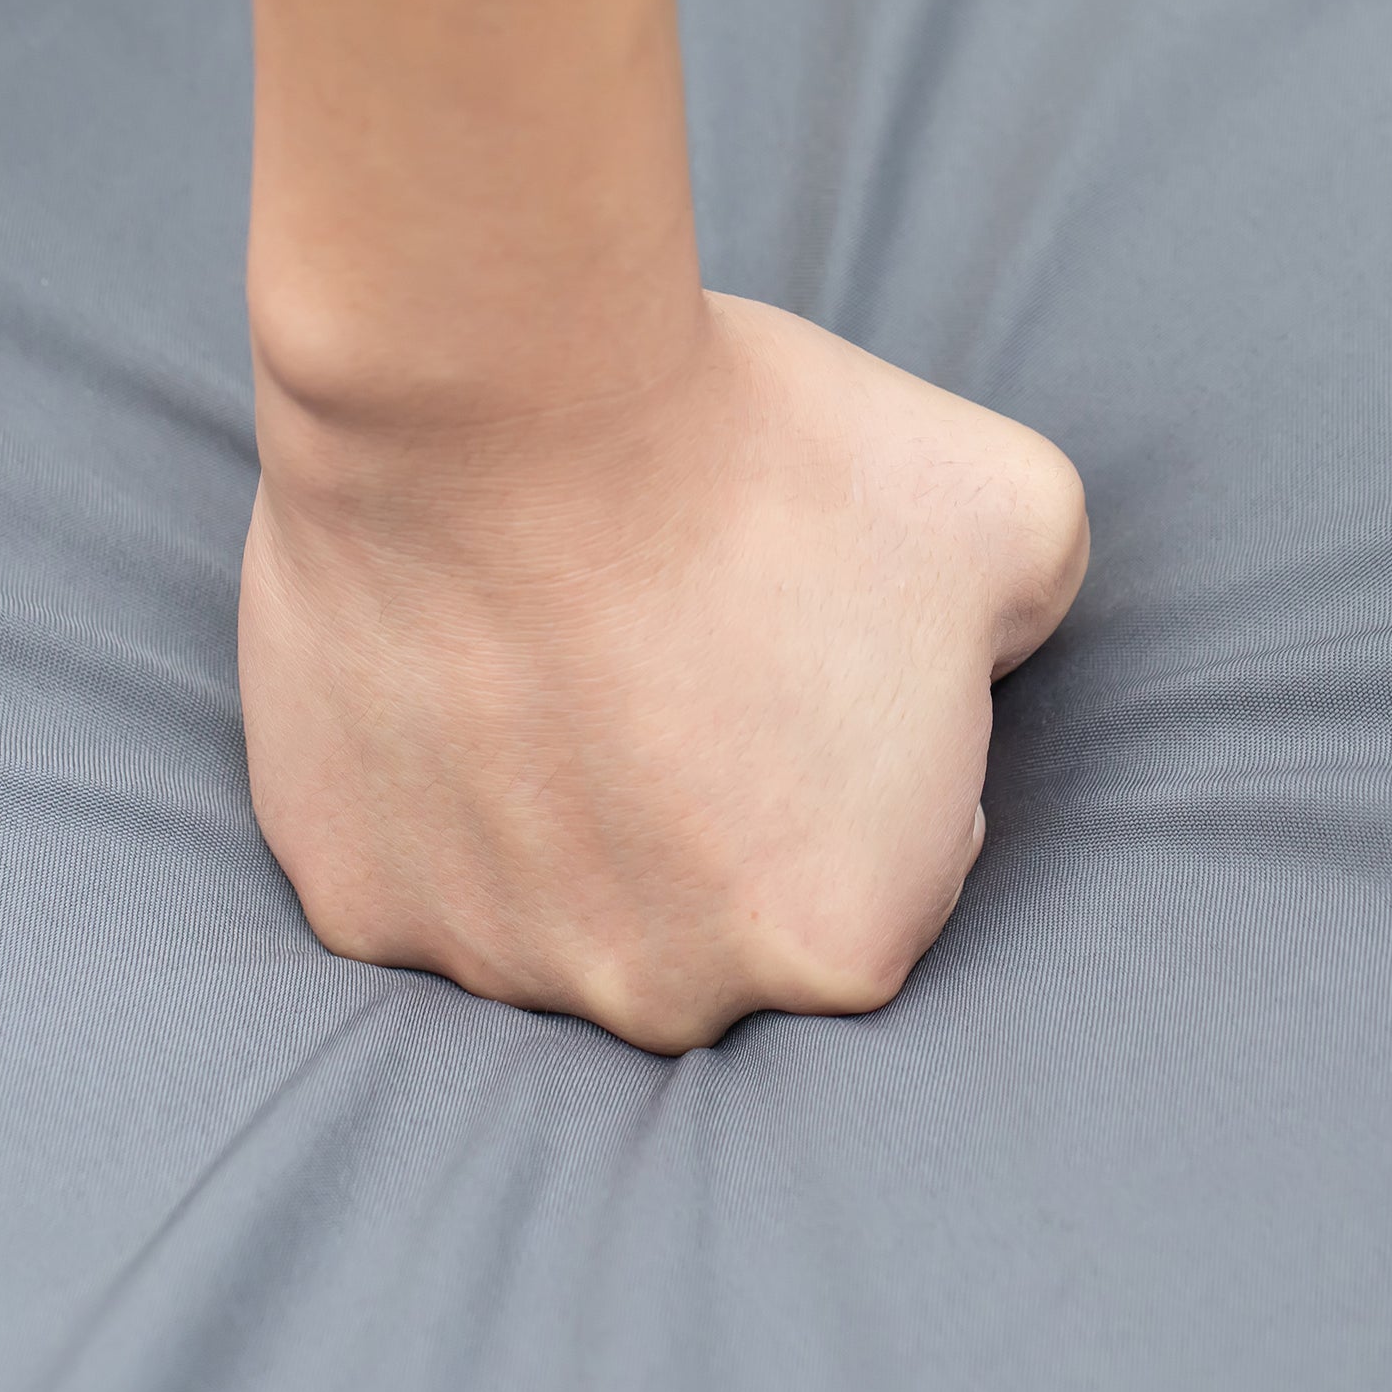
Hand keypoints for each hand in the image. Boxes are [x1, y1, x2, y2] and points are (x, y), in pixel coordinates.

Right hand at [238, 289, 1087, 1052]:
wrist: (501, 394)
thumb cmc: (762, 458)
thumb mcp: (1008, 515)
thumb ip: (1034, 632)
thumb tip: (984, 666)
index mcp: (840, 943)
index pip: (870, 888)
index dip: (849, 771)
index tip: (798, 673)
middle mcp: (668, 997)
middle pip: (714, 929)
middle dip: (714, 823)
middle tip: (674, 673)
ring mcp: (497, 966)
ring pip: (560, 918)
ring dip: (575, 830)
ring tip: (559, 675)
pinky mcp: (357, 905)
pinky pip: (421, 886)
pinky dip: (440, 815)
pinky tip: (457, 697)